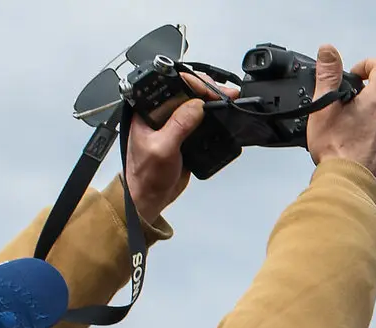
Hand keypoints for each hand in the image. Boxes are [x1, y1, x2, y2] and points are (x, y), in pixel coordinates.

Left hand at [123, 71, 231, 220]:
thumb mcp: (162, 149)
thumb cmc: (145, 175)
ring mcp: (173, 122)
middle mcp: (160, 112)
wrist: (150, 197)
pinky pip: (200, 119)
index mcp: (148, 109)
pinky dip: (213, 116)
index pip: (171, 85)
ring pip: (195, 103)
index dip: (193, 83)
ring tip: (229, 100)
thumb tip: (196, 105)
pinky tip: (223, 114)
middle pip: (186, 90)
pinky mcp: (184, 134)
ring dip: (212, 100)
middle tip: (226, 94)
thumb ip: (179, 125)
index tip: (210, 90)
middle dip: (207, 89)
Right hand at [306, 47, 375, 186]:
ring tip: (345, 133)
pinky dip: (369, 138)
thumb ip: (328, 75)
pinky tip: (352, 148)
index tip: (354, 75)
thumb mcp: (324, 106)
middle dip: (362, 98)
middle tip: (342, 111)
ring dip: (366, 120)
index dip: (367, 66)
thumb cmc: (336, 151)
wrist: (348, 187)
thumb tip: (329, 51)